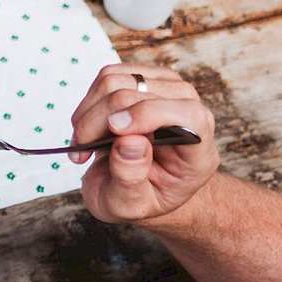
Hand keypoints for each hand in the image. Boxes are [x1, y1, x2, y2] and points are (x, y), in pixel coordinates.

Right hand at [68, 63, 218, 224]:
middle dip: (101, 119)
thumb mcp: (131, 205)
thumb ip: (130, 178)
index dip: (150, 114)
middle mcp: (189, 112)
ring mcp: (168, 91)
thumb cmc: (140, 197)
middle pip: (143, 92)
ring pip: (118, 79)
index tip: (115, 131)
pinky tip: (89, 126)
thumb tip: (128, 141)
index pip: (189, 114)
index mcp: (199, 150)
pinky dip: (89, 101)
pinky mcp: (145, 79)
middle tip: (82, 149)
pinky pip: (108, 75)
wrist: (141, 186)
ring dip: (90, 110)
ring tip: (84, 139)